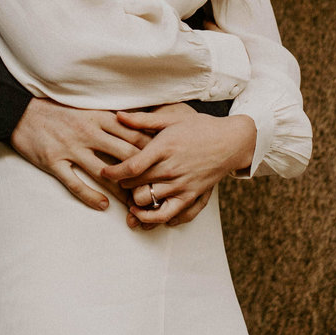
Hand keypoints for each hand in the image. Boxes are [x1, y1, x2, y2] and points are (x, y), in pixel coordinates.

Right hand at [9, 98, 149, 211]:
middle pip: (125, 155)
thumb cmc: (58, 111)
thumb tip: (142, 129)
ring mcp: (70, 148)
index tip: (167, 166)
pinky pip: (75, 183)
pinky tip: (103, 206)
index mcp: (99, 118)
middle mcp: (88, 132)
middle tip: (157, 190)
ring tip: (135, 205)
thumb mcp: (88, 109)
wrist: (20, 111)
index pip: (135, 135)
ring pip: (104, 172)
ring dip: (121, 190)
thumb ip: (112, 120)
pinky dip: (90, 196)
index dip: (153, 152)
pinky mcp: (53, 161)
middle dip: (143, 174)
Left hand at [105, 108, 256, 228]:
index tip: (105, 171)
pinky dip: (153, 219)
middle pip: (135, 185)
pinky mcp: (191, 196)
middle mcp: (171, 169)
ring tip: (128, 197)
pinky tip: (146, 213)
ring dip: (134, 202)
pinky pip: (168, 216)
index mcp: (164, 148)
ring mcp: (182, 185)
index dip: (113, 172)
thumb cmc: (200, 128)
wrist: (231, 142)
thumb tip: (117, 115)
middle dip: (121, 185)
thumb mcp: (171, 118)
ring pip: (148, 202)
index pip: (131, 166)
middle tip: (117, 182)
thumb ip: (142, 120)